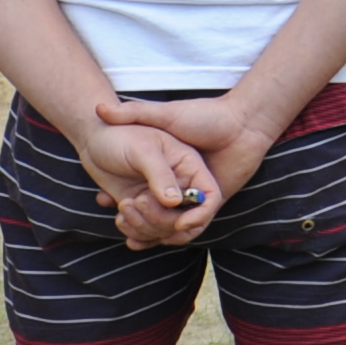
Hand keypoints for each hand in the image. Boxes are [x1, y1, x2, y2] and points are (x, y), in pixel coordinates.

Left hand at [70, 118, 220, 247]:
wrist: (95, 139)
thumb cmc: (121, 135)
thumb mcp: (143, 150)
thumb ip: (160, 175)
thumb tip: (174, 202)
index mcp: (189, 165)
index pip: (209, 196)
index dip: (200, 214)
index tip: (179, 224)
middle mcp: (180, 184)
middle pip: (186, 218)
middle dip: (161, 220)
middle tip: (136, 202)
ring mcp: (161, 198)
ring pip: (166, 229)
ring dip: (144, 226)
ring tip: (123, 207)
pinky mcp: (144, 207)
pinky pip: (148, 231)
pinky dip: (135, 232)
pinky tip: (119, 220)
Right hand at [92, 92, 270, 225]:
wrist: (244, 123)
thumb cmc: (206, 115)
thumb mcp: (165, 114)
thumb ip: (135, 113)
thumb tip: (100, 110)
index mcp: (167, 164)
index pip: (138, 186)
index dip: (120, 194)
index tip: (103, 198)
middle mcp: (179, 181)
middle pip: (150, 207)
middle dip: (132, 215)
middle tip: (119, 213)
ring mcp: (195, 193)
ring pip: (166, 220)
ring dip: (148, 226)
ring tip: (130, 223)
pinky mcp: (213, 204)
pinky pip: (190, 226)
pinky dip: (174, 233)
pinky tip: (160, 232)